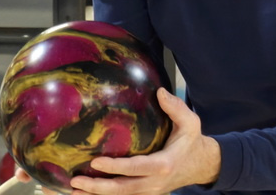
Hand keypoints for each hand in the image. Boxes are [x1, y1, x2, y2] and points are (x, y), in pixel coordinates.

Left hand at [68, 88, 219, 194]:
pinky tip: (87, 192)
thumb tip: (159, 92)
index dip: (114, 167)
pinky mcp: (145, 192)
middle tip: (75, 181)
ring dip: (96, 194)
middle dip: (97, 187)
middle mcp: (155, 183)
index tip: (95, 162)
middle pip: (122, 189)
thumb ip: (175, 107)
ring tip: (73, 189)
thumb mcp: (190, 122)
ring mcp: (150, 190)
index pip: (134, 169)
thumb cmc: (193, 141)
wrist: (202, 165)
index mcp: (163, 165)